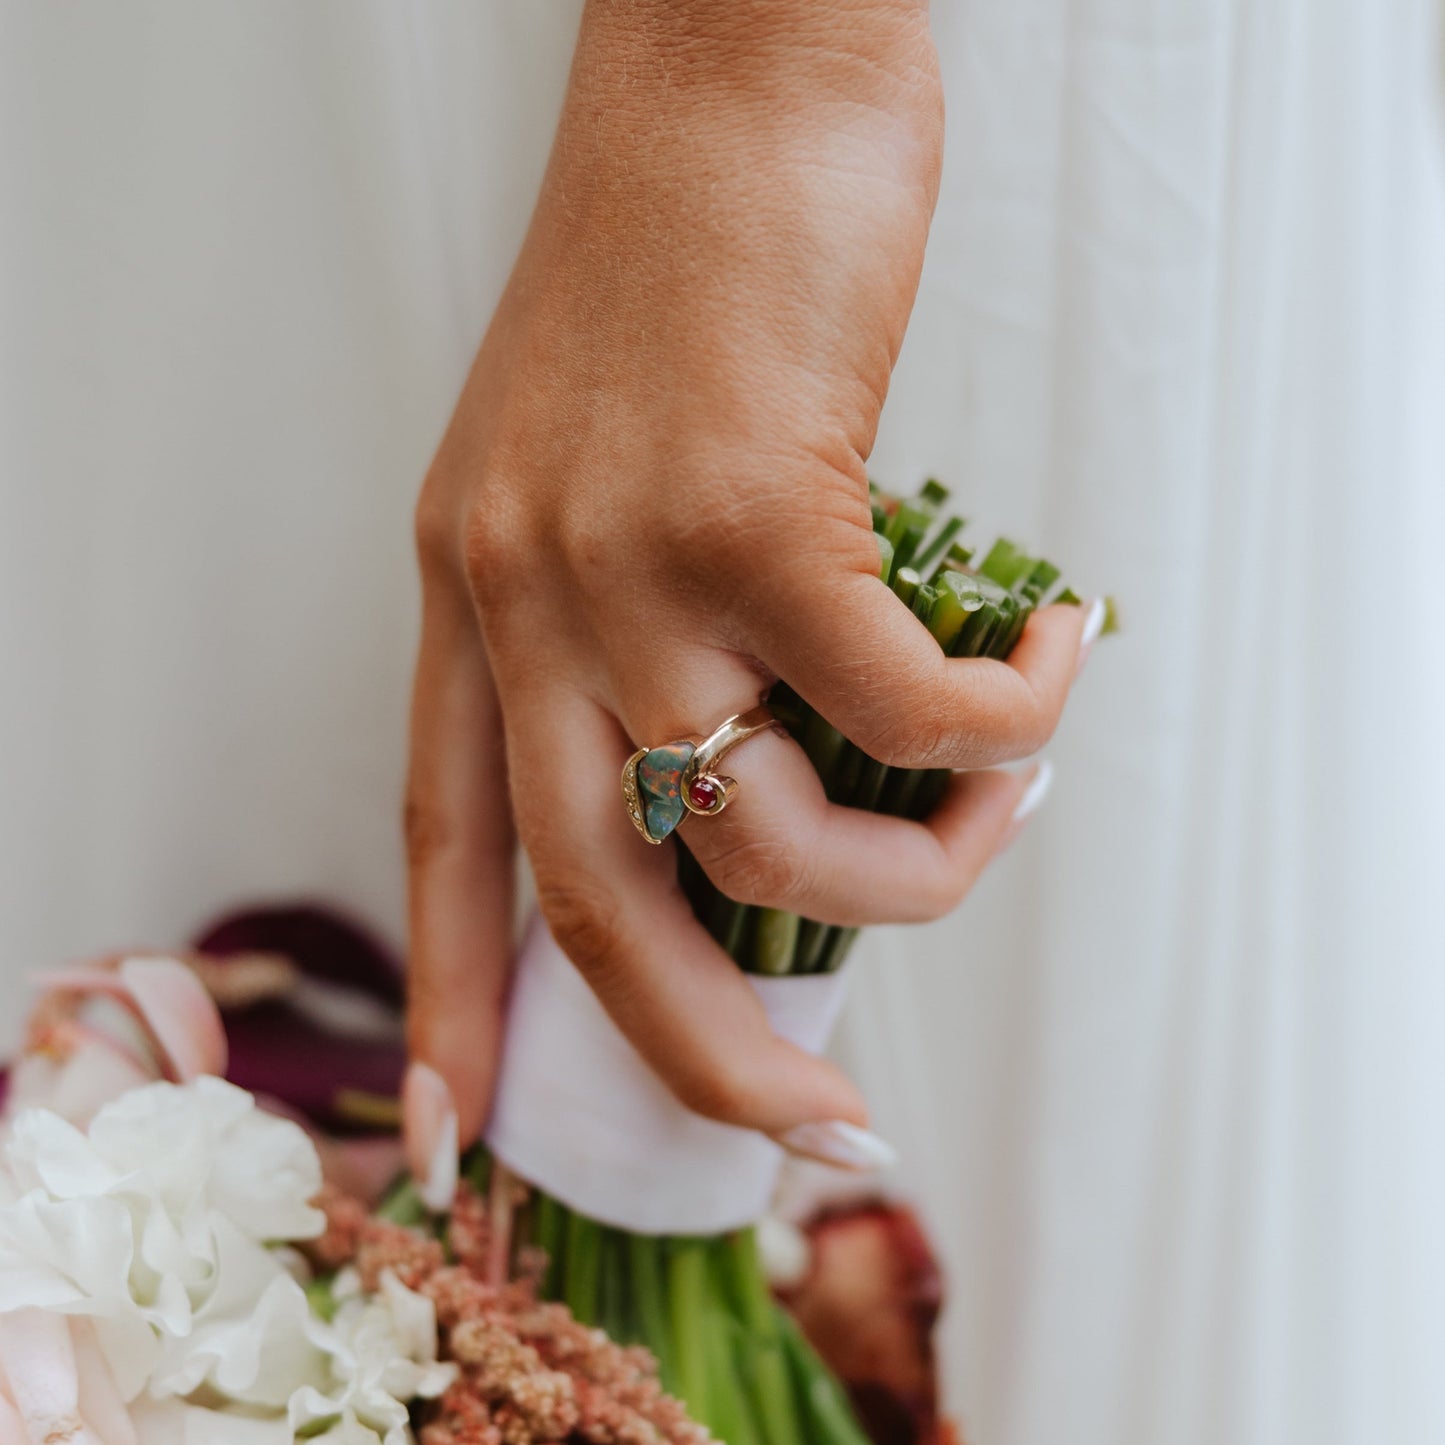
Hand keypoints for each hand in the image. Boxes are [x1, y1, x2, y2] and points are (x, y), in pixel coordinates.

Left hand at [404, 0, 1096, 1167]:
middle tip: (814, 1129)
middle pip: (594, 905)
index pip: (443, 839)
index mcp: (473, 594)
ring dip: (920, 871)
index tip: (460, 1122)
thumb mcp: (614, 463)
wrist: (728, 67)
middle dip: (702, 1053)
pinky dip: (998, 724)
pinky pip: (901, 703)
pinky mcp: (754, 508)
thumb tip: (764, 755)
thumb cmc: (687, 260)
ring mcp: (629, 561)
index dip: (454, 996)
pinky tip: (1045, 669)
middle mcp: (524, 598)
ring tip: (997, 804)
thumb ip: (647, 615)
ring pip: (772, 834)